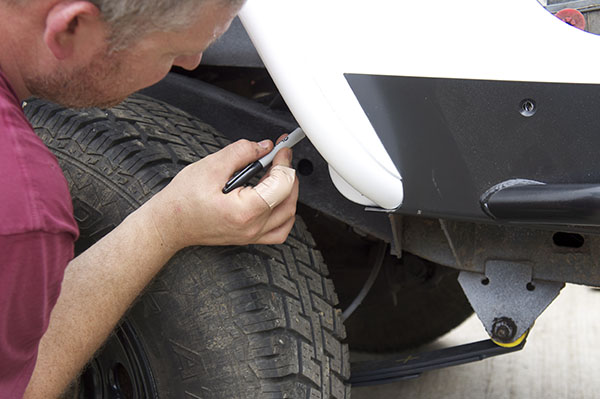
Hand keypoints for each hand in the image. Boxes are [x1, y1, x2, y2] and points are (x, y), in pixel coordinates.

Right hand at [144, 136, 298, 249]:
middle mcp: (252, 227)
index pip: (282, 184)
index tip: (281, 149)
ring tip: (276, 175)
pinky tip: (277, 199)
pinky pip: (279, 231)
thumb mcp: (212, 166)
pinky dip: (284, 214)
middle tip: (279, 157)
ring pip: (288, 216)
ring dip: (289, 193)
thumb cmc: (183, 200)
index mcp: (245, 211)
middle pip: (288, 199)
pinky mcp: (249, 238)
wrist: (170, 223)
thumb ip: (242, 152)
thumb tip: (264, 147)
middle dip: (288, 174)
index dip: (284, 161)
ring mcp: (252, 236)